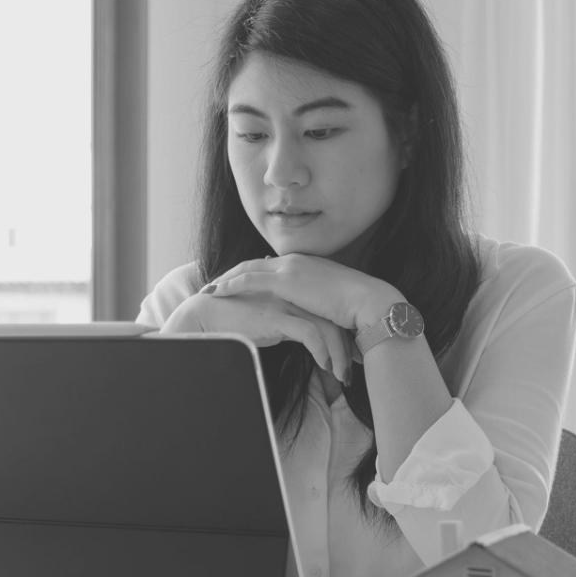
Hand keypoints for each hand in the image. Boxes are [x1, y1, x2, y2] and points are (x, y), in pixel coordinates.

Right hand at [160, 292, 353, 382]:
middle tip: (352, 370)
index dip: (344, 335)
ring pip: (326, 326)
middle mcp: (293, 295)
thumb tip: (306, 337)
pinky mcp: (276, 316)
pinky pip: (310, 333)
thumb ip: (288, 323)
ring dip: (338, 354)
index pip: (329, 311)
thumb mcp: (269, 320)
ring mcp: (285, 304)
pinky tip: (324, 366)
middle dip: (347, 347)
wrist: (205, 315)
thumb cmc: (234, 320)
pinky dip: (322, 351)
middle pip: (333, 318)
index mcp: (293, 293)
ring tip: (341, 375)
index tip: (352, 357)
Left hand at [203, 253, 401, 331]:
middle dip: (230, 274)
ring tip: (207, 290)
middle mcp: (294, 261)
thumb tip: (309, 315)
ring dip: (224, 279)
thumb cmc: (356, 309)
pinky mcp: (285, 281)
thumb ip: (316, 303)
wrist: (368, 302)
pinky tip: (215, 292)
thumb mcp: (331, 303)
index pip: (269, 266)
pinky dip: (229, 285)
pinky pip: (248, 280)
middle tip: (213, 284)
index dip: (250, 273)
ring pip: (246, 269)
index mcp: (305, 265)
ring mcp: (289, 268)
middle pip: (252, 265)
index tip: (234, 282)